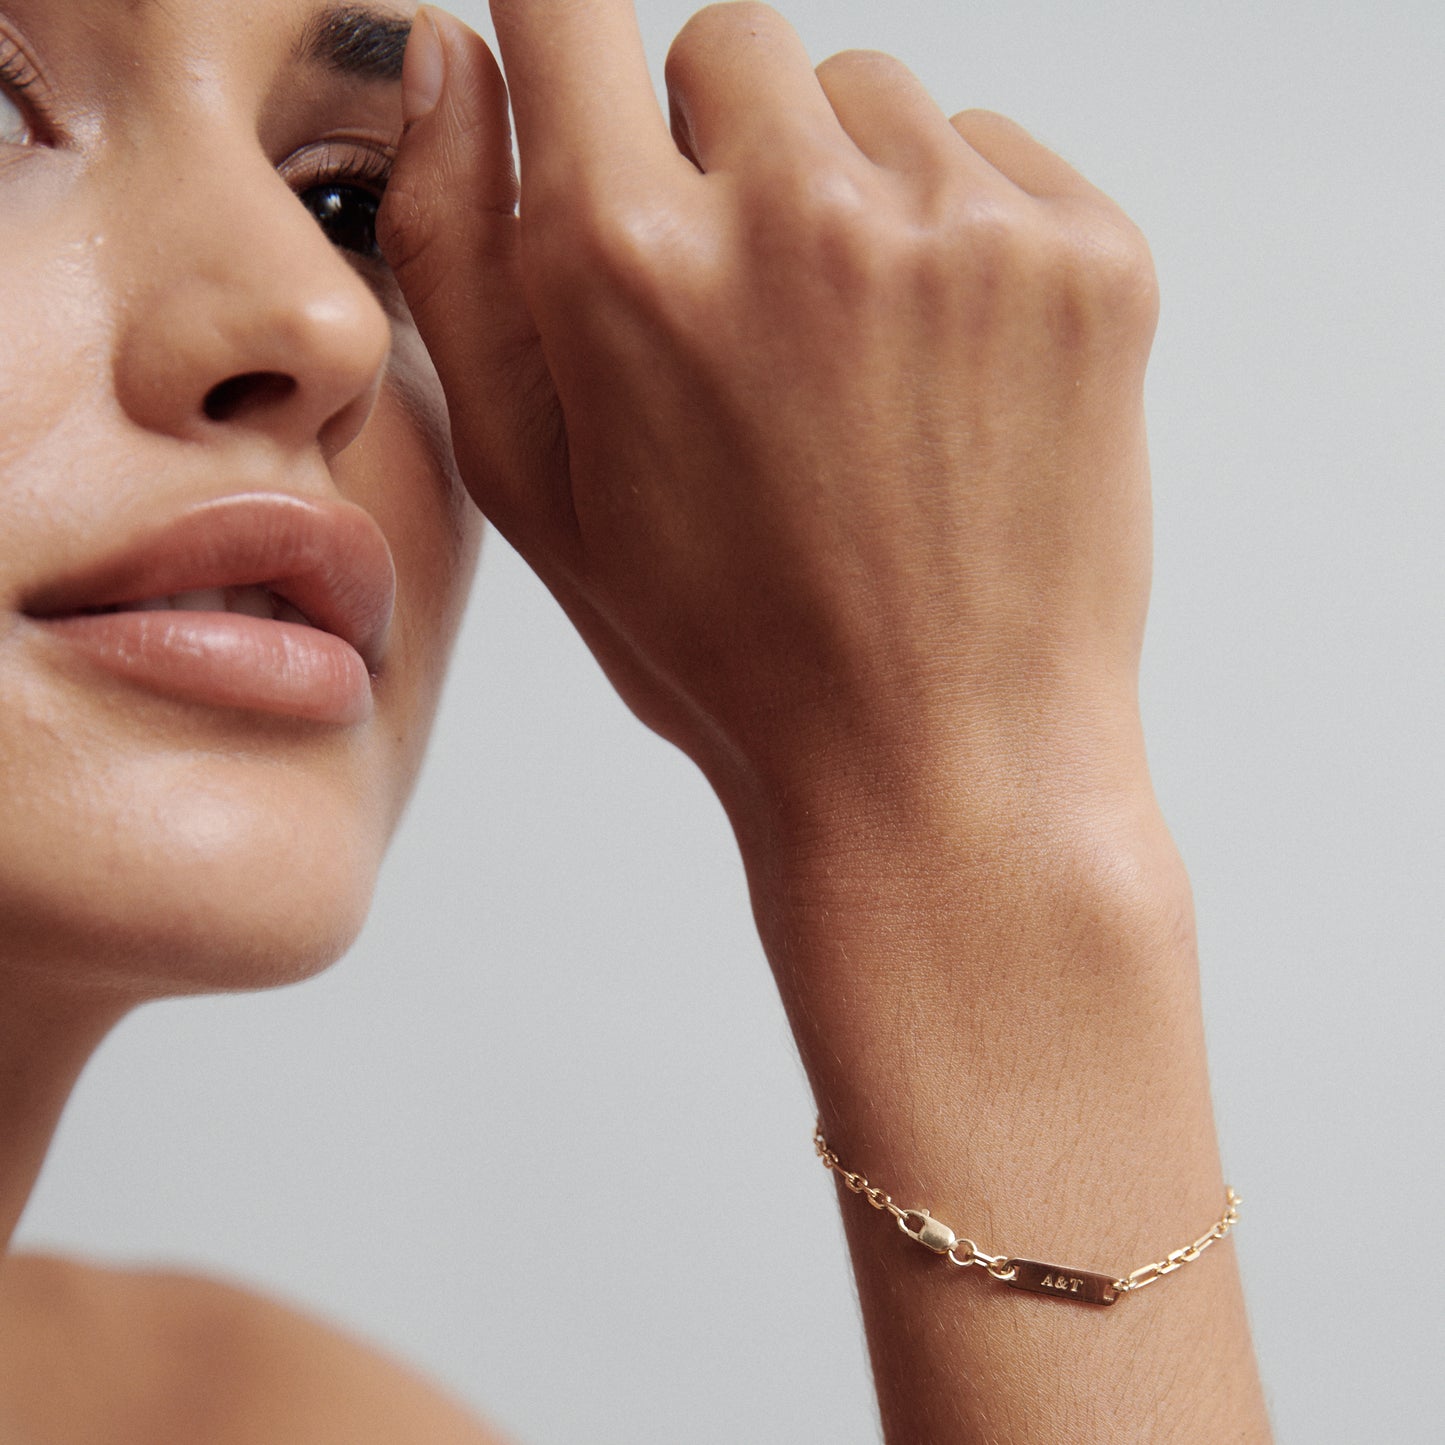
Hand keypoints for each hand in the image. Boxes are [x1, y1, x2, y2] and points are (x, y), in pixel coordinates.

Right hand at [380, 1, 1160, 836]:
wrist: (941, 761)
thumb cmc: (728, 649)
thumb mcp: (537, 489)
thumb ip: (459, 254)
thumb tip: (451, 57)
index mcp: (630, 264)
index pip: (569, 4)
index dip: (570, 39)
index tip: (597, 96)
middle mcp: (800, 213)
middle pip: (729, 43)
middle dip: (715, 147)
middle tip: (741, 316)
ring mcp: (962, 227)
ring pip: (866, 97)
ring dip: (841, 193)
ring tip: (848, 367)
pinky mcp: (1086, 258)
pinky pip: (987, 152)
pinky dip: (953, 231)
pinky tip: (938, 375)